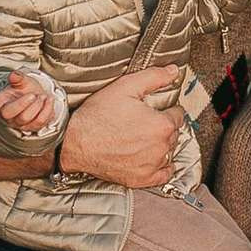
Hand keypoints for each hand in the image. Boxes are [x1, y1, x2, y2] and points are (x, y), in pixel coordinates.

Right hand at [0, 71, 56, 132]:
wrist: (39, 96)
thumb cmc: (26, 89)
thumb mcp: (22, 81)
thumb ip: (18, 78)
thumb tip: (14, 75)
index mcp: (1, 102)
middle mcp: (8, 115)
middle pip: (10, 113)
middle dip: (23, 102)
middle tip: (33, 94)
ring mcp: (20, 123)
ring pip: (26, 118)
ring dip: (38, 105)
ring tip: (42, 96)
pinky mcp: (33, 127)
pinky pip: (41, 121)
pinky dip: (47, 109)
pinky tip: (48, 101)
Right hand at [59, 65, 181, 186]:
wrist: (73, 143)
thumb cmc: (96, 118)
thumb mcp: (125, 87)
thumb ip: (153, 77)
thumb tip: (173, 71)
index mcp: (161, 125)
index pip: (178, 115)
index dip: (166, 110)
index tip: (156, 110)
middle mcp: (160, 147)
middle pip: (173, 133)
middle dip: (162, 126)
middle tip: (145, 122)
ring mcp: (152, 165)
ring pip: (169, 151)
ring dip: (161, 145)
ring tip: (143, 137)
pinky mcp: (143, 179)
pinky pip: (164, 174)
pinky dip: (161, 166)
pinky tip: (151, 157)